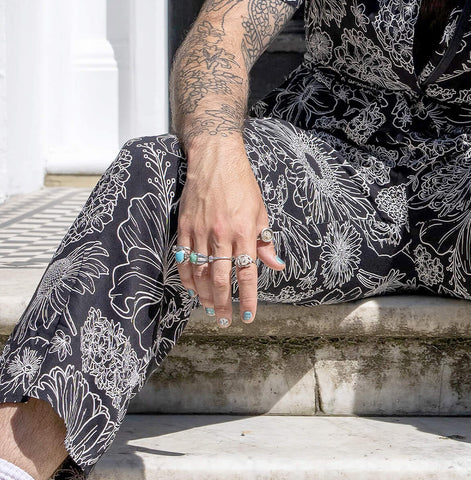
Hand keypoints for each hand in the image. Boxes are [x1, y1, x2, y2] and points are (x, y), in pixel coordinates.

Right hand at [175, 134, 284, 327]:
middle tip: (223, 321)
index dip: (248, 298)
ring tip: (208, 308)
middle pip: (221, 279)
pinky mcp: (184, 226)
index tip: (248, 316)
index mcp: (244, 231)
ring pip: (200, 272)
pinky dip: (186, 276)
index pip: (247, 273)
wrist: (215, 158)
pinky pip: (183, 258)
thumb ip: (265, 241)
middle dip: (222, 304)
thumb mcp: (260, 211)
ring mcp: (201, 231)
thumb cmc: (242, 184)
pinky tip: (191, 288)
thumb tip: (277, 266)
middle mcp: (222, 234)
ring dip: (203, 294)